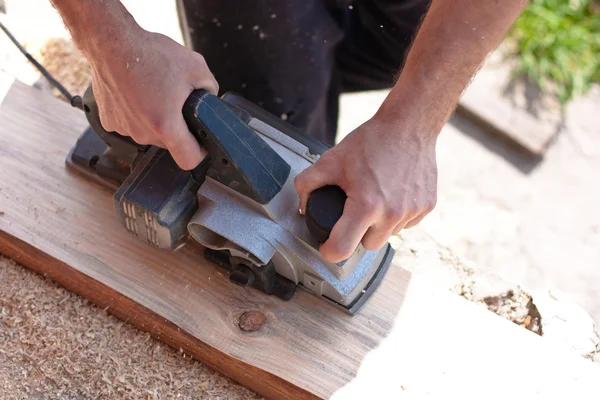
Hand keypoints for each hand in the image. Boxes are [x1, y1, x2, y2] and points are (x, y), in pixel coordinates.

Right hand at [88, 27, 218, 169]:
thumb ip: (210, 89)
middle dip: (177, 128)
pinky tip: (138, 94)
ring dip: (156, 120)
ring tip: (155, 94)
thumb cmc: (149, 54)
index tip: (200, 142)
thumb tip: (210, 100)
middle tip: (175, 102)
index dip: (200, 153)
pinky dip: (137, 114)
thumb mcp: (196, 67)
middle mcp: (143, 133)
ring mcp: (124, 129)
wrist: (111, 42)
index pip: (189, 160)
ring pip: (150, 134)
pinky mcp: (109, 122)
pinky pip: (131, 125)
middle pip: (169, 144)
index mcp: (166, 125)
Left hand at [294, 117, 437, 262]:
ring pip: (387, 235)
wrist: (409, 126)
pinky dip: (396, 216)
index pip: (343, 248)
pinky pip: (405, 224)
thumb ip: (308, 183)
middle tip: (353, 211)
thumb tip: (302, 204)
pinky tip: (391, 195)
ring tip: (374, 199)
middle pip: (367, 246)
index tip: (327, 246)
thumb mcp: (332, 159)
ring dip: (378, 225)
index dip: (329, 251)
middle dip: (357, 234)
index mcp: (367, 205)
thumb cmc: (373, 141)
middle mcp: (392, 213)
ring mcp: (412, 212)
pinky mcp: (426, 207)